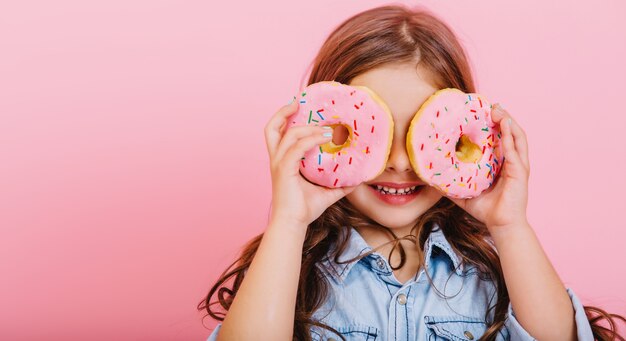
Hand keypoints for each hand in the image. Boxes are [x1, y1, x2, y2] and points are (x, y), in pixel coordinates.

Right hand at [264, 97, 356, 228]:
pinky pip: (297, 148)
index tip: (301, 107)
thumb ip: (340, 184)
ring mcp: (279, 164)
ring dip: (308, 127)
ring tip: (327, 127)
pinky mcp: (284, 170)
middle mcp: (277, 159)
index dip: (286, 117)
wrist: (293, 225)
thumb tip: (359, 178)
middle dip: (284, 111)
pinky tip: (325, 138)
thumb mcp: (327, 193)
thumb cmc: (304, 210)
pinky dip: (310, 139)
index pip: (278, 133)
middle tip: (300, 102)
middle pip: (272, 128)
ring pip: (289, 134)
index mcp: (282, 161)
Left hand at [448, 103, 529, 230]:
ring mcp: (519, 165)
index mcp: (501, 162)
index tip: (482, 110)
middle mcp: (512, 160)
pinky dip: (510, 139)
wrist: (501, 225)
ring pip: (517, 137)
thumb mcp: (463, 192)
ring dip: (509, 122)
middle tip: (491, 105)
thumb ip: (449, 185)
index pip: (499, 137)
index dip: (493, 123)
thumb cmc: (486, 209)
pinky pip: (515, 152)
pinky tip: (504, 129)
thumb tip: (430, 179)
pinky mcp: (521, 173)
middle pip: (510, 132)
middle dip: (502, 116)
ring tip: (499, 111)